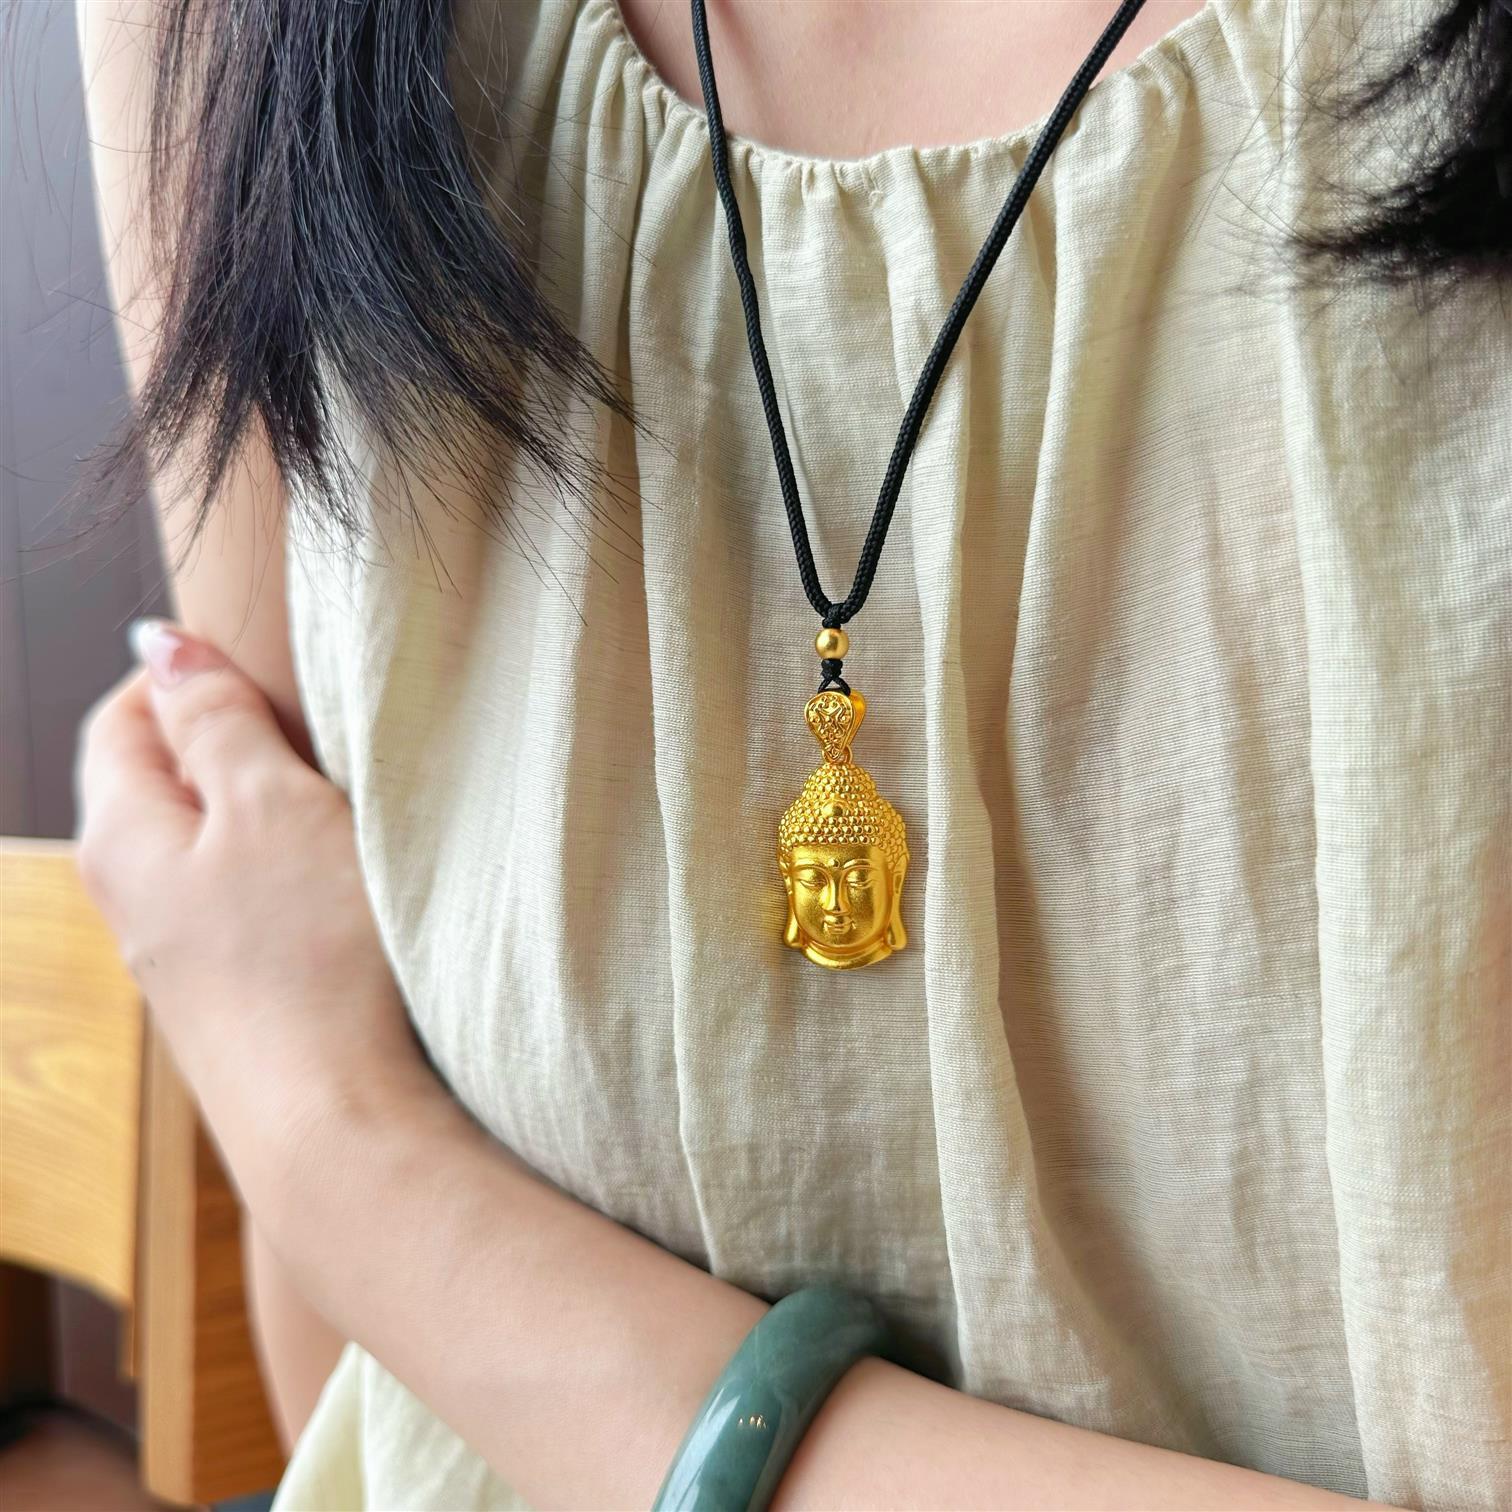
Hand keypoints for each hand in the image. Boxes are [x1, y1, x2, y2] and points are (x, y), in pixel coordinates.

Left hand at [74, 619, 439, 1215]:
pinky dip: (287, 880)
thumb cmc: (312, 957)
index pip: (121, 720)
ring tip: (341, 818)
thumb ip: (214, 720)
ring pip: (210, 850)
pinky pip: (244, 909)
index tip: (265, 672)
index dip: (186, 678)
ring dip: (268, 817)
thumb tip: (158, 646)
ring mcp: (180, 961)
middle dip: (235, 747)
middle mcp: (131, 900)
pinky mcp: (234, 1003)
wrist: (340, 1125)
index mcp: (122, 836)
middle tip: (319, 743)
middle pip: (164, 784)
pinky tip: (341, 901)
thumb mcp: (269, 805)